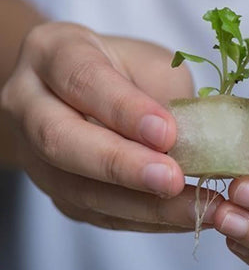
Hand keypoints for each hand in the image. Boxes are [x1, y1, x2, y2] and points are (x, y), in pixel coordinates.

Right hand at [1, 22, 220, 231]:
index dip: (124, 109)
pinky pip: (96, 212)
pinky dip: (143, 218)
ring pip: (77, 188)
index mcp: (53, 52)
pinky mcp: (56, 189)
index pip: (82, 78)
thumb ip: (164, 95)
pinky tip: (181, 215)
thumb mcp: (147, 62)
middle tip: (171, 179)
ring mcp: (34, 153)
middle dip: (121, 165)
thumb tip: (198, 146)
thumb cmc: (121, 68)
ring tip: (193, 207)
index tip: (166, 132)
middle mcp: (30, 103)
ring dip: (140, 204)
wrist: (78, 90)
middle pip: (61, 140)